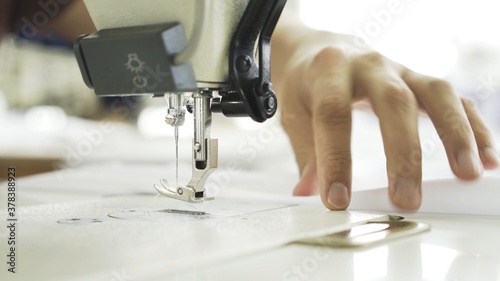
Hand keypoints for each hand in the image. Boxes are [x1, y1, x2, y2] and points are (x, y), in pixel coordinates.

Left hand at [271, 24, 499, 210]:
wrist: (321, 48)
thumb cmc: (306, 81)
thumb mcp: (294, 111)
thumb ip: (305, 152)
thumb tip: (306, 193)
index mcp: (328, 69)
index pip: (333, 114)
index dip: (335, 158)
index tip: (337, 199)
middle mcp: (368, 64)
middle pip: (393, 102)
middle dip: (402, 153)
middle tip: (405, 199)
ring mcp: (398, 69)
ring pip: (434, 94)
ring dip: (454, 134)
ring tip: (465, 174)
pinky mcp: (418, 79)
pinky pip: (453, 99)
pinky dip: (471, 127)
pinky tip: (485, 158)